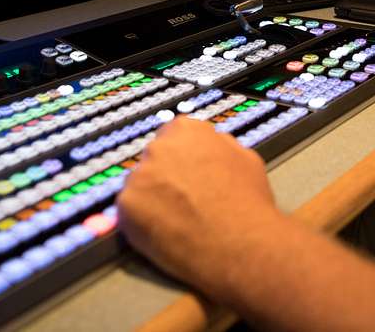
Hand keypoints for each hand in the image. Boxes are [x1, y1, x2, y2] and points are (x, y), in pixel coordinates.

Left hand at [117, 117, 282, 294]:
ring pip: (138, 187)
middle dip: (163, 179)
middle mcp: (159, 147)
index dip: (178, 161)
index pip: (170, 137)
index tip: (183, 176)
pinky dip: (141, 224)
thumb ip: (219, 145)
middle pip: (152, 161)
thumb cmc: (248, 205)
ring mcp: (140, 176)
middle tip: (181, 201)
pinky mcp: (127, 205)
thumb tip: (211, 145)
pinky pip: (128, 213)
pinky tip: (165, 233)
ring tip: (176, 221)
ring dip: (151, 201)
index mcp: (186, 130)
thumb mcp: (244, 157)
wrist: (241, 244)